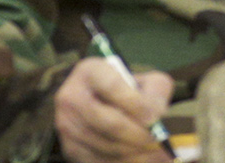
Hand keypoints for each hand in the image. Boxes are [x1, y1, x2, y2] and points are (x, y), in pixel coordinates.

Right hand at [54, 57, 172, 162]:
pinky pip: (101, 161)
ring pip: (107, 146)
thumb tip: (155, 115)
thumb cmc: (127, 91)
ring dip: (135, 152)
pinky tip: (143, 158)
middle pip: (109, 123)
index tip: (155, 117)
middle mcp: (71, 96)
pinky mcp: (70, 148)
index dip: (137, 104)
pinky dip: (126, 162)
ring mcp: (67, 124)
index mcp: (89, 71)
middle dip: (139, 134)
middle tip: (157, 139)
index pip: (112, 87)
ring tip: (155, 150)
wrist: (101, 104)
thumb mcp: (144, 80)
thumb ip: (155, 92)